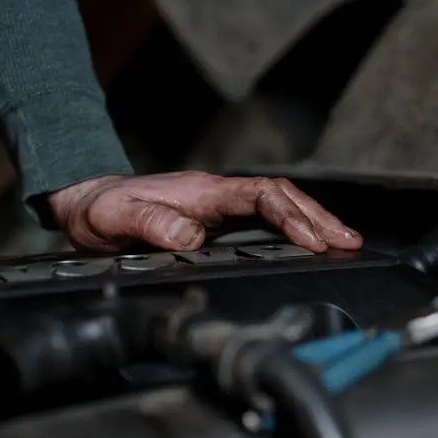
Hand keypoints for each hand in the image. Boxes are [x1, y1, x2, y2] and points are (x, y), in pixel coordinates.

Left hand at [47, 172, 362, 252]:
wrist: (87, 202)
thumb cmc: (101, 211)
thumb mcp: (116, 219)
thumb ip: (152, 225)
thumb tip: (192, 237)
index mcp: (203, 192)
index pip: (261, 196)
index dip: (291, 216)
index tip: (313, 241)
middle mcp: (218, 196)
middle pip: (281, 197)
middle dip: (318, 217)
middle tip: (350, 242)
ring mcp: (220, 206)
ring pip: (279, 206)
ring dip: (312, 222)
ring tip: (345, 243)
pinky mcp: (217, 220)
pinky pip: (265, 220)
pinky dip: (293, 229)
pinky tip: (307, 245)